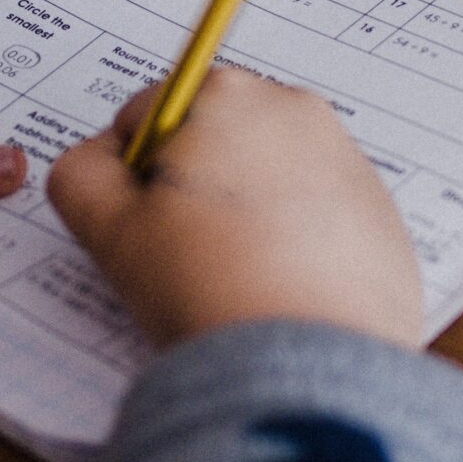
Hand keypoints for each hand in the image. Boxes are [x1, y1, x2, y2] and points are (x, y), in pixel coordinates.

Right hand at [47, 67, 422, 347]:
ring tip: (239, 278)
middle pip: (213, 139)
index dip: (133, 178)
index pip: (147, 118)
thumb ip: (81, 172)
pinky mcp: (381, 213)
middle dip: (194, 187)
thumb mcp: (108, 229)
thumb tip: (102, 157)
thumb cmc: (204, 288)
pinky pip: (317, 214)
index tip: (149, 228)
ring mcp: (347, 160)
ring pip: (266, 177)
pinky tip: (281, 290)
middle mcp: (295, 109)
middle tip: (190, 255)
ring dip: (244, 214)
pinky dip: (296, 241)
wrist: (308, 367)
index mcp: (226, 94)